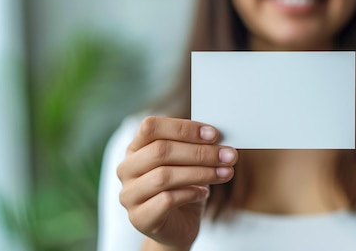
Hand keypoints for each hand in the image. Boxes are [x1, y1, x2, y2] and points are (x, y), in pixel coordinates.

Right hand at [117, 116, 237, 248]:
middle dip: (200, 152)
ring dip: (200, 173)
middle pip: (160, 151)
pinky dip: (190, 194)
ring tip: (224, 173)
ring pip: (164, 176)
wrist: (177, 227)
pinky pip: (166, 200)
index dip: (183, 128)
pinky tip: (204, 193)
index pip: (151, 127)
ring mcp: (129, 194)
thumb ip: (196, 147)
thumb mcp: (188, 163)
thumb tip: (219, 139)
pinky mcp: (139, 217)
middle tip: (228, 156)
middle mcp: (127, 168)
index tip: (214, 134)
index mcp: (136, 147)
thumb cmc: (183, 188)